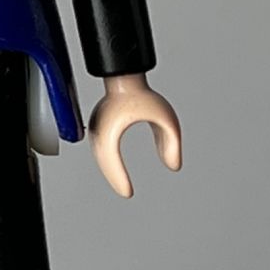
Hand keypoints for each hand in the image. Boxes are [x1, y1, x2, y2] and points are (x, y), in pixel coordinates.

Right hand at [88, 73, 182, 198]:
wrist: (124, 76)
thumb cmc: (142, 93)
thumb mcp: (166, 118)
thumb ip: (172, 142)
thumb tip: (174, 166)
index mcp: (110, 123)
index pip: (109, 156)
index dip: (117, 176)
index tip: (128, 192)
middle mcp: (98, 125)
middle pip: (101, 158)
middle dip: (113, 177)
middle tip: (126, 192)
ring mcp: (95, 125)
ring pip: (98, 154)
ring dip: (109, 170)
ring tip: (122, 186)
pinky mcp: (97, 124)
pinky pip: (100, 148)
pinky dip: (107, 162)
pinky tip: (117, 171)